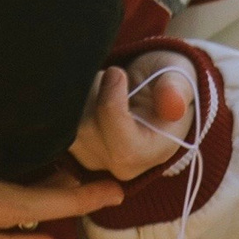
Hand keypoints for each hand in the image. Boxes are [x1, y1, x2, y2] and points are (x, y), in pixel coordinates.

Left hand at [72, 57, 195, 182]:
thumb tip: (173, 105)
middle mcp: (120, 166)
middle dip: (96, 92)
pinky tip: (92, 92)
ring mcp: (93, 159)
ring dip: (83, 94)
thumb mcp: (179, 78)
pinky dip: (72, 100)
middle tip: (116, 73)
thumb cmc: (167, 83)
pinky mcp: (73, 147)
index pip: (121, 145)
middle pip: (89, 131)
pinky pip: (58, 121)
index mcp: (151, 154)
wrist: (152, 90)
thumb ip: (175, 90)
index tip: (118, 72)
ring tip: (107, 83)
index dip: (111, 103)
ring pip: (70, 124)